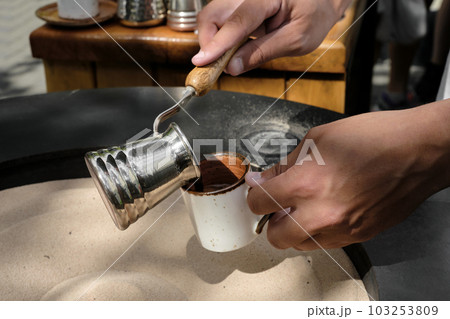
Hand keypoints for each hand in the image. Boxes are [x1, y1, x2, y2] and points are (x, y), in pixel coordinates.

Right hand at [192, 0, 350, 74]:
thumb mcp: (297, 39)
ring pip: (212, 17)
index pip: (238, 20)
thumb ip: (263, 52)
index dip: (218, 43)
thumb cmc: (314, 15)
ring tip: (230, 58)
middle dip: (209, 43)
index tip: (202, 62)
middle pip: (213, 14)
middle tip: (217, 65)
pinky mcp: (238, 3)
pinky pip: (220, 20)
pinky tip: (234, 48)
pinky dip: (221, 38)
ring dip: (214, 41)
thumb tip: (232, 67)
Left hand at [246, 100, 449, 249]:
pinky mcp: (358, 236)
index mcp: (305, 184)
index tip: (258, 189)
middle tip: (278, 205)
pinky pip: (325, 243)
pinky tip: (325, 211)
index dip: (254, 195)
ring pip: (299, 244)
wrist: (417, 152)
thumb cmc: (372, 138)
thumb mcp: (318, 139)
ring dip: (294, 228)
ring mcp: (341, 229)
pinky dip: (318, 231)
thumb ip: (285, 164)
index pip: (258, 204)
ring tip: (304, 207)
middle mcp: (320, 213)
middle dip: (270, 220)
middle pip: (275, 237)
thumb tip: (263, 179)